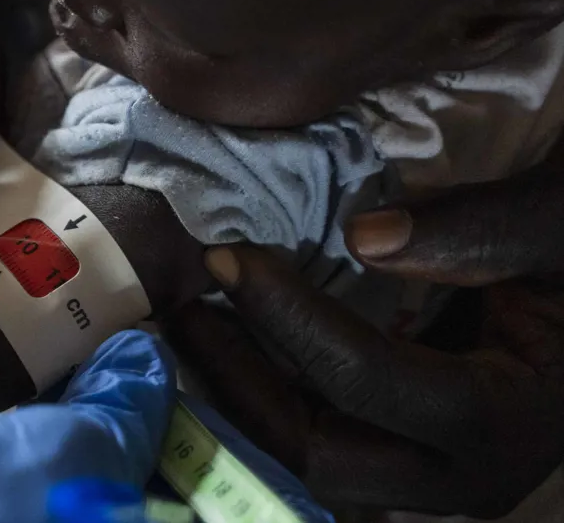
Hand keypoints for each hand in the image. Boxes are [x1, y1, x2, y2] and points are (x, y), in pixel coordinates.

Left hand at [166, 159, 563, 516]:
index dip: (287, 318)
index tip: (226, 257)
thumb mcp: (560, 226)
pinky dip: (263, 399)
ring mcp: (427, 481)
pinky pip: (314, 445)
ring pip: (303, 460)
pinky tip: (222, 345)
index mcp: (505, 422)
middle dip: (238, 379)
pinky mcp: (402, 465)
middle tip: (181, 305)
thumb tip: (364, 235)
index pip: (366, 380)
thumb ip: (482, 231)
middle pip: (316, 449)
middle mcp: (461, 476)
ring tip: (186, 323)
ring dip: (237, 397)